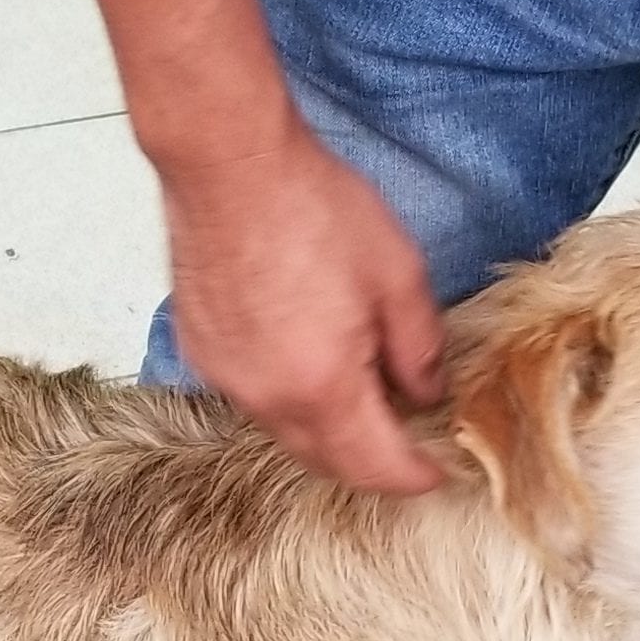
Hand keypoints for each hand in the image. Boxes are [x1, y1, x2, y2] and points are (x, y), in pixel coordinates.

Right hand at [157, 137, 448, 493]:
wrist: (229, 164)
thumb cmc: (311, 207)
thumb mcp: (398, 276)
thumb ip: (418, 349)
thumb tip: (425, 393)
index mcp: (321, 386)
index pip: (374, 466)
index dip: (413, 476)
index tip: (438, 472)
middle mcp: (265, 397)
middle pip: (326, 462)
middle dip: (370, 464)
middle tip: (408, 445)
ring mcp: (226, 377)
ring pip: (286, 432)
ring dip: (327, 430)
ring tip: (364, 398)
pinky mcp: (201, 351)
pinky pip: (253, 397)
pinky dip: (288, 396)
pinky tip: (309, 360)